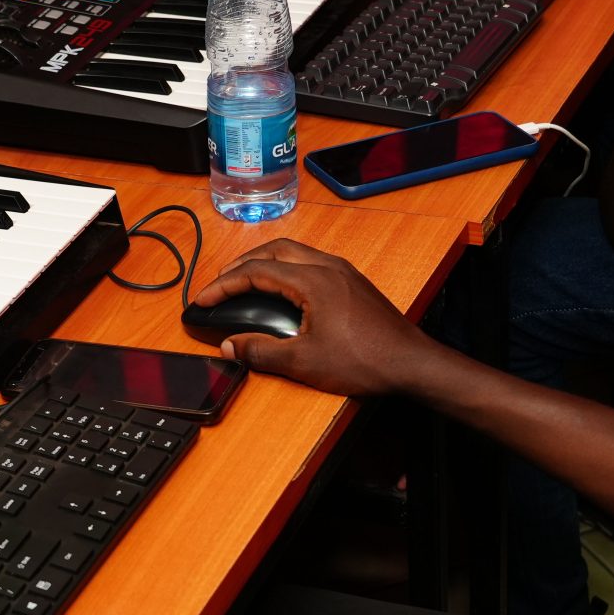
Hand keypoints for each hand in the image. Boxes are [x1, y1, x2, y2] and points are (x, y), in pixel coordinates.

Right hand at [189, 239, 431, 397]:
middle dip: (241, 263)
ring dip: (265, 262)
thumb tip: (229, 346)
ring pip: (294, 253)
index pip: (256, 271)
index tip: (203, 299)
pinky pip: (311, 262)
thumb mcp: (303, 362)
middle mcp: (328, 267)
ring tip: (244, 281)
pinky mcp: (353, 283)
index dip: (224, 285)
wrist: (410, 364)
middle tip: (220, 283)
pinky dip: (286, 268)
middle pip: (274, 250)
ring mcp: (343, 272)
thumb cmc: (364, 361)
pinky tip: (282, 288)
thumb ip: (260, 351)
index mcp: (313, 280)